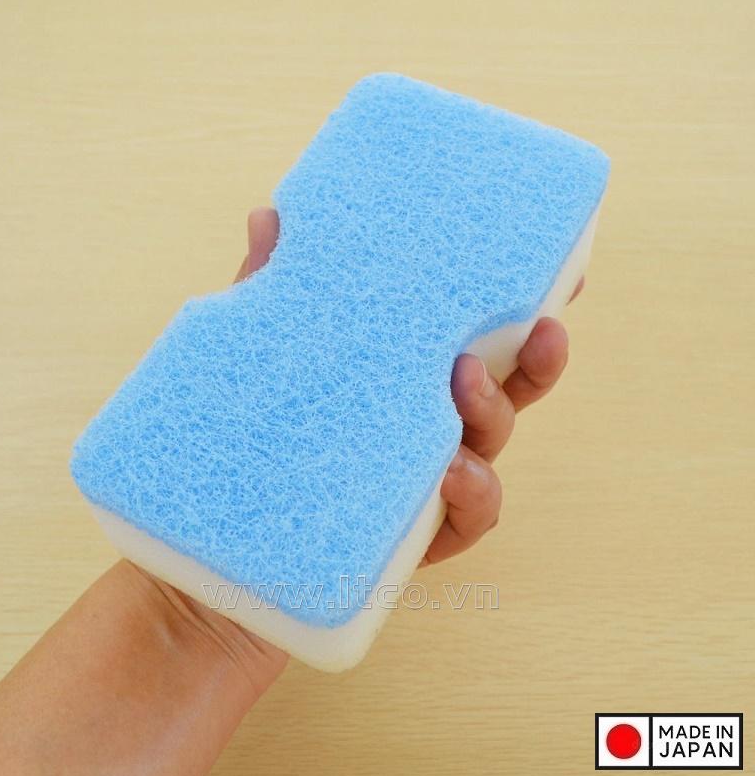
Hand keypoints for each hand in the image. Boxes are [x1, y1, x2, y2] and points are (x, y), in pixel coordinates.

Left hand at [240, 207, 581, 567]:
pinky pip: (464, 519)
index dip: (521, 310)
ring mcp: (423, 484)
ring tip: (465, 382)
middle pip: (505, 392)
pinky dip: (471, 495)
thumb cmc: (247, 445)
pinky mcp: (412, 539)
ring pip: (489, 450)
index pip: (474, 340)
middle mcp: (424, 428)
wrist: (214, 561)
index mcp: (402, 381)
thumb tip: (268, 214)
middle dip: (538, 360)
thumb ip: (269, 294)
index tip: (563, 273)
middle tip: (544, 327)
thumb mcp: (257, 360)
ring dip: (494, 413)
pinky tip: (452, 472)